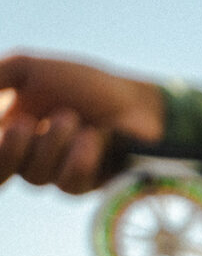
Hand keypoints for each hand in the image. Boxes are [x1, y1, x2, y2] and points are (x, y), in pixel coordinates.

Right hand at [0, 52, 164, 193]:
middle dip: (7, 151)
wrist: (134, 101)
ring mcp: (55, 172)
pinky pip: (70, 183)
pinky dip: (80, 158)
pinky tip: (94, 136)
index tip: (3, 132)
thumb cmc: (82, 84)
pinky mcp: (86, 185)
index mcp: (5, 130)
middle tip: (22, 126)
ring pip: (36, 177)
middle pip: (1, 172)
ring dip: (54, 144)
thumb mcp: (29, 70)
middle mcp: (26, 156)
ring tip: (73, 118)